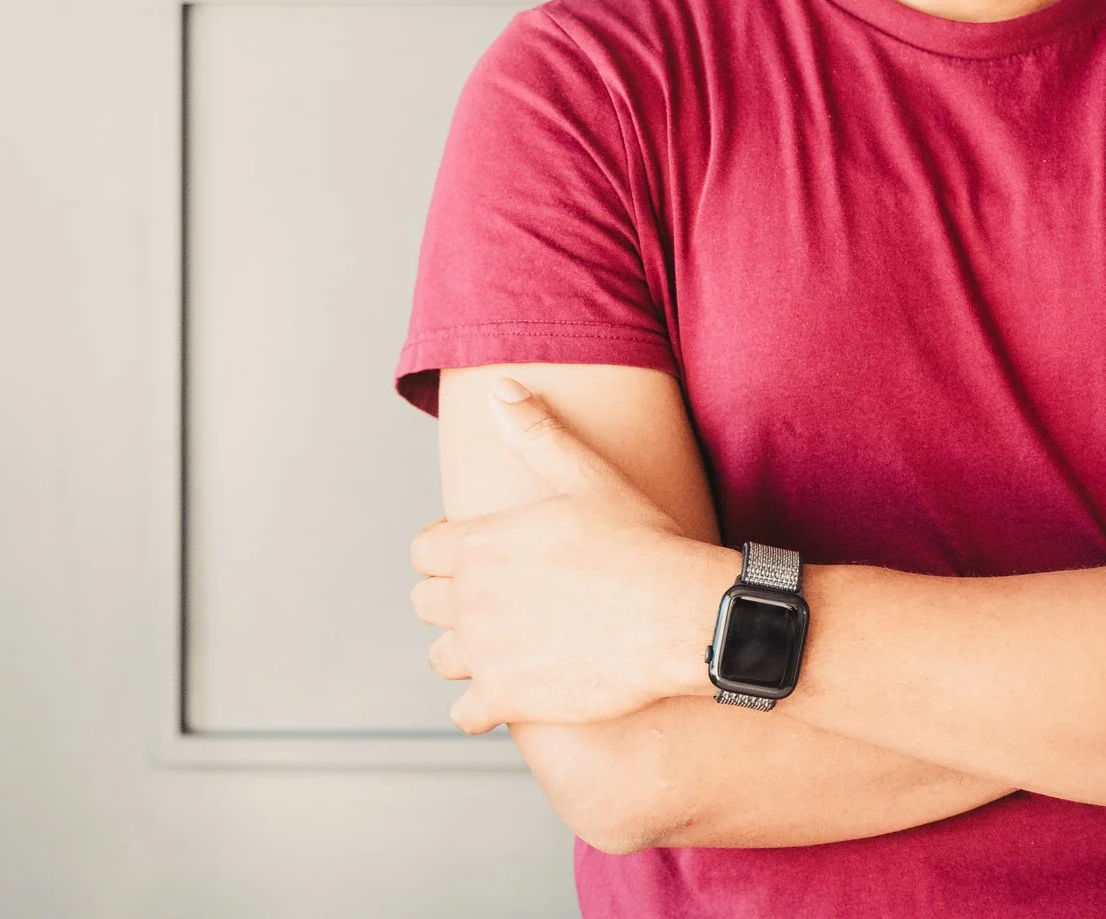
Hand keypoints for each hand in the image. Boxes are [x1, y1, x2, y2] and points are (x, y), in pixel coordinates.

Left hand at [410, 378, 737, 732]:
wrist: (682, 616)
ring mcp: (486, 653)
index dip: (448, 552)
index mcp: (481, 543)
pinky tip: (515, 690)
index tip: (480, 556)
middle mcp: (471, 599)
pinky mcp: (507, 699)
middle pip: (424, 603)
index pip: (423, 553)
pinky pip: (465, 715)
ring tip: (507, 643)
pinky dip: (482, 707)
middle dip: (454, 599)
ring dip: (465, 651)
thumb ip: (537, 433)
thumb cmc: (642, 543)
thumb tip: (500, 390)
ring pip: (441, 657)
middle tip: (499, 599)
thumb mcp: (590, 477)